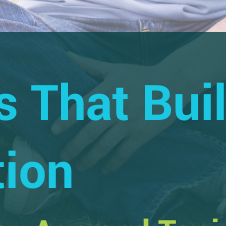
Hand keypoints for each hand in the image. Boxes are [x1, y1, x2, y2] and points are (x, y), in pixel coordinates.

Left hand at [50, 54, 173, 173]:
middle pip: (90, 131)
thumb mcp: (114, 69)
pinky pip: (124, 153)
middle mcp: (116, 108)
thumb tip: (67, 55)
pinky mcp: (141, 134)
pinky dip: (113, 164)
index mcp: (107, 91)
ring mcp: (129, 123)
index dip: (66, 119)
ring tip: (80, 167)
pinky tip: (104, 170)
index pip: (82, 106)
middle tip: (63, 157)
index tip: (53, 131)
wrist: (172, 83)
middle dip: (74, 146)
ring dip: (90, 159)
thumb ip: (89, 65)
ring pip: (105, 146)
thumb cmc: (140, 76)